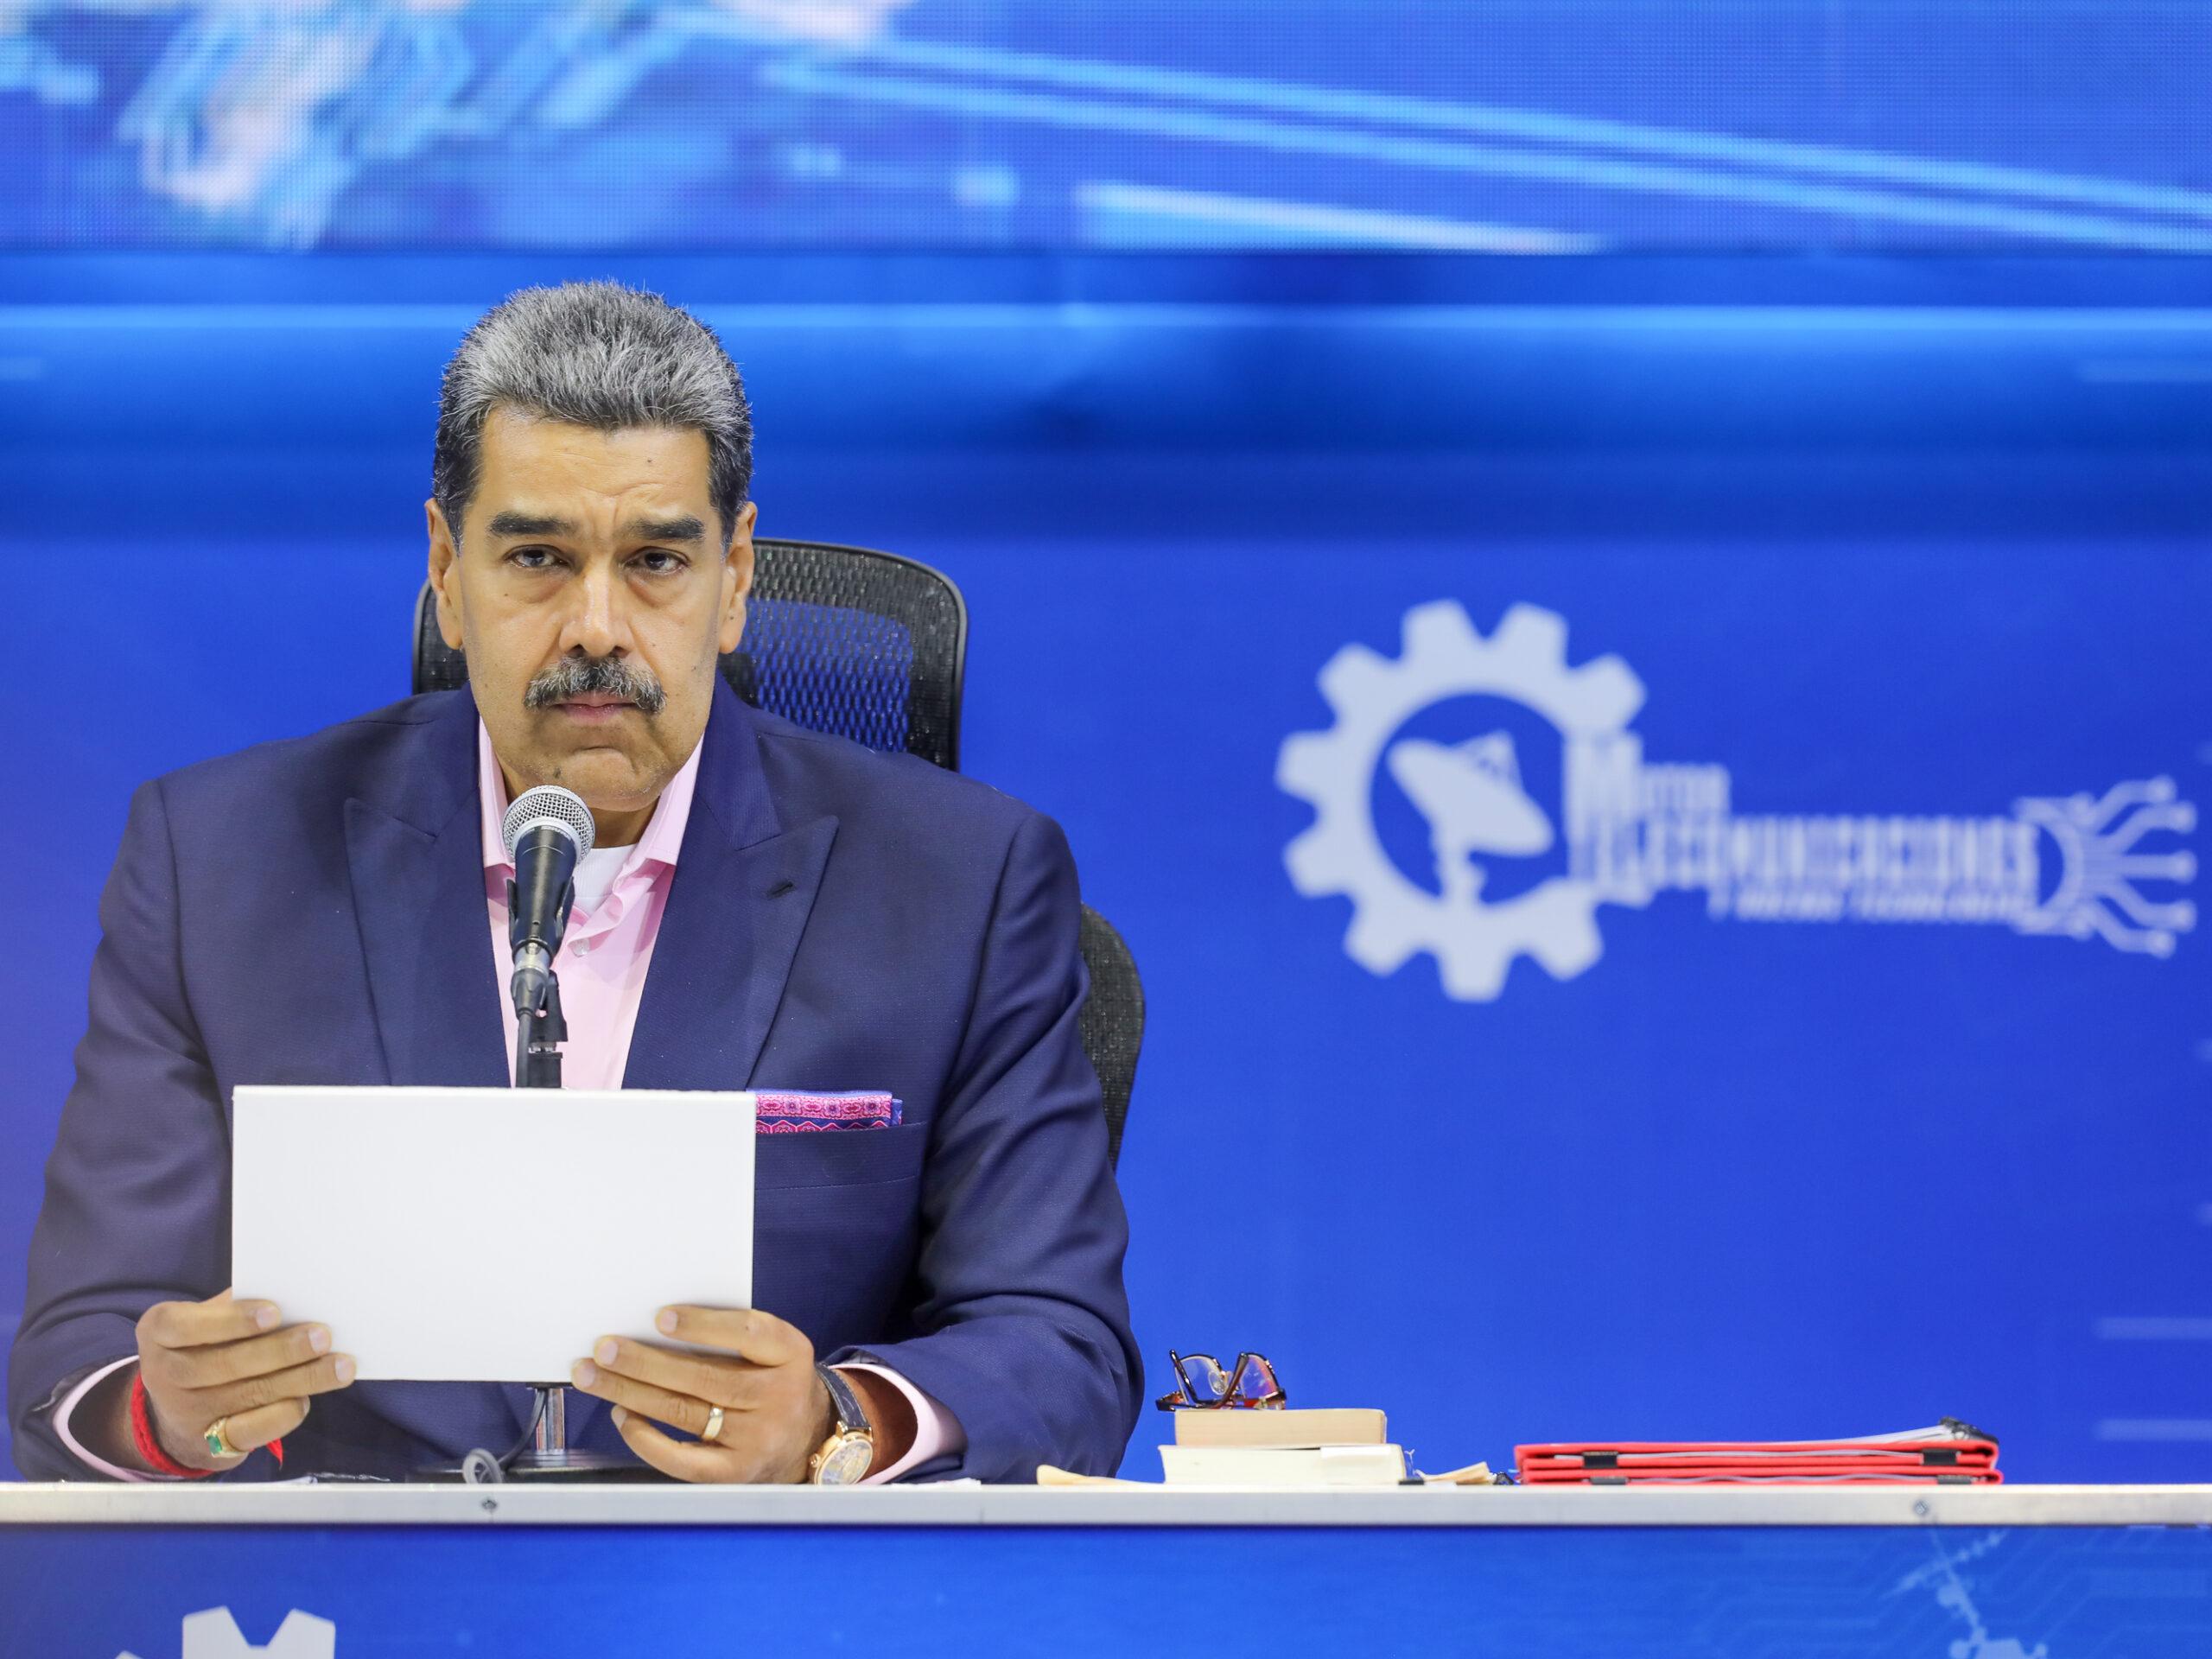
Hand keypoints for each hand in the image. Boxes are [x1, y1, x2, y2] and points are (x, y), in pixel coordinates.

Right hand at [129, 1290, 355, 1472]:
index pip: (185, 1325)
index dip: (231, 1320)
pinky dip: (287, 1411)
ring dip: (301, 1379)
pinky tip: (309, 1396)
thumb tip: (294, 1293)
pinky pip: (255, 1429)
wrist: (174, 1416)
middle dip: (281, 1350)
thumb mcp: (204, 1321)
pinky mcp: (209, 1445)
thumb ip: (235, 1307)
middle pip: (226, 1363)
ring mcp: (185, 1414)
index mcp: (159, 1332)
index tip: (275, 1312)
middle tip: (323, 1336)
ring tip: (340, 1366)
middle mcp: (165, 1374)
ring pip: (250, 1394)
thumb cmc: (204, 1348)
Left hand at [569, 1306, 835, 1483]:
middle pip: (703, 1377)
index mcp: (789, 1354)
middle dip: (645, 1362)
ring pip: (684, 1411)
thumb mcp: (774, 1349)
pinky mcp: (733, 1472)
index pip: (747, 1333)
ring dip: (630, 1392)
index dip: (703, 1326)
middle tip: (604, 1348)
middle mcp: (776, 1397)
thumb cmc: (775, 1379)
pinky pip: (682, 1458)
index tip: (659, 1318)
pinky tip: (621, 1415)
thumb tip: (655, 1327)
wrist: (810, 1437)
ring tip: (593, 1375)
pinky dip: (645, 1438)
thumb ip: (731, 1335)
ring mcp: (755, 1438)